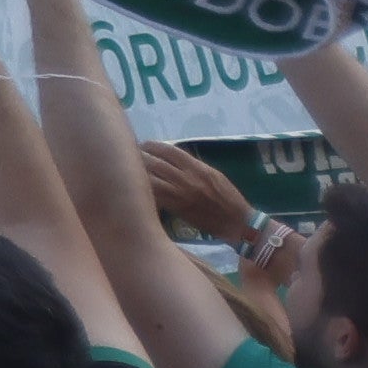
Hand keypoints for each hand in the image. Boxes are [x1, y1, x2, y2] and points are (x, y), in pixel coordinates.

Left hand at [131, 142, 260, 247]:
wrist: (237, 222)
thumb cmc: (228, 197)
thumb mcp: (213, 174)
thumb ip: (193, 165)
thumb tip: (172, 157)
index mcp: (198, 168)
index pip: (169, 151)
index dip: (154, 146)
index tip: (145, 144)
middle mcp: (188, 179)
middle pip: (155, 163)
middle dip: (141, 157)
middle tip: (131, 156)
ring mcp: (180, 195)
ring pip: (151, 180)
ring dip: (138, 173)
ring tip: (130, 170)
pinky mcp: (176, 209)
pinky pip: (155, 197)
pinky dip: (144, 190)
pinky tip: (138, 187)